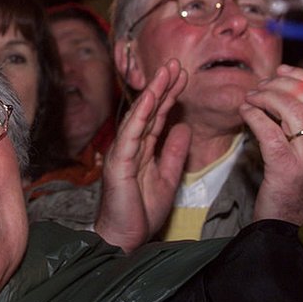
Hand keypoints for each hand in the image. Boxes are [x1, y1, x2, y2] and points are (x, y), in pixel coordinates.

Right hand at [96, 59, 190, 251]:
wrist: (123, 238)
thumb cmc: (140, 213)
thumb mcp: (167, 178)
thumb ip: (174, 153)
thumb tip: (184, 128)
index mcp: (143, 151)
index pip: (158, 117)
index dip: (170, 96)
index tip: (184, 76)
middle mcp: (131, 147)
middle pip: (149, 111)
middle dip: (163, 86)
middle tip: (176, 63)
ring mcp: (122, 153)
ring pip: (139, 117)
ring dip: (153, 93)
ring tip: (166, 71)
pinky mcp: (118, 163)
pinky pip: (131, 135)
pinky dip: (140, 115)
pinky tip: (150, 99)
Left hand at [240, 64, 302, 224]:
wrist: (285, 232)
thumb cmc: (283, 195)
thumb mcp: (290, 159)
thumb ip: (286, 134)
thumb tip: (270, 105)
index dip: (301, 78)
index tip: (280, 69)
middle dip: (281, 84)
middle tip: (259, 84)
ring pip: (294, 112)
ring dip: (268, 97)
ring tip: (250, 96)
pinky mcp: (285, 170)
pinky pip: (272, 134)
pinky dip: (257, 117)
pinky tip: (244, 112)